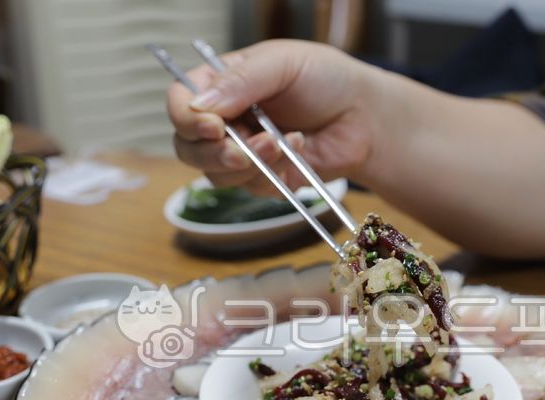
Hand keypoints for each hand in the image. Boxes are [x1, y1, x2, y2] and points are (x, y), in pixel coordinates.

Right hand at [167, 40, 380, 193]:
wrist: (365, 116)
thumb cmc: (326, 78)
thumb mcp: (282, 64)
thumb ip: (240, 81)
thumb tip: (199, 105)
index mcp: (220, 84)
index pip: (180, 102)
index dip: (188, 119)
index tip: (213, 127)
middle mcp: (224, 119)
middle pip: (187, 147)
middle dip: (215, 153)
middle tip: (243, 151)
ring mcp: (242, 151)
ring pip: (215, 174)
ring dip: (247, 165)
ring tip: (281, 144)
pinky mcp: (263, 178)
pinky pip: (250, 190)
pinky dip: (271, 177)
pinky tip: (296, 155)